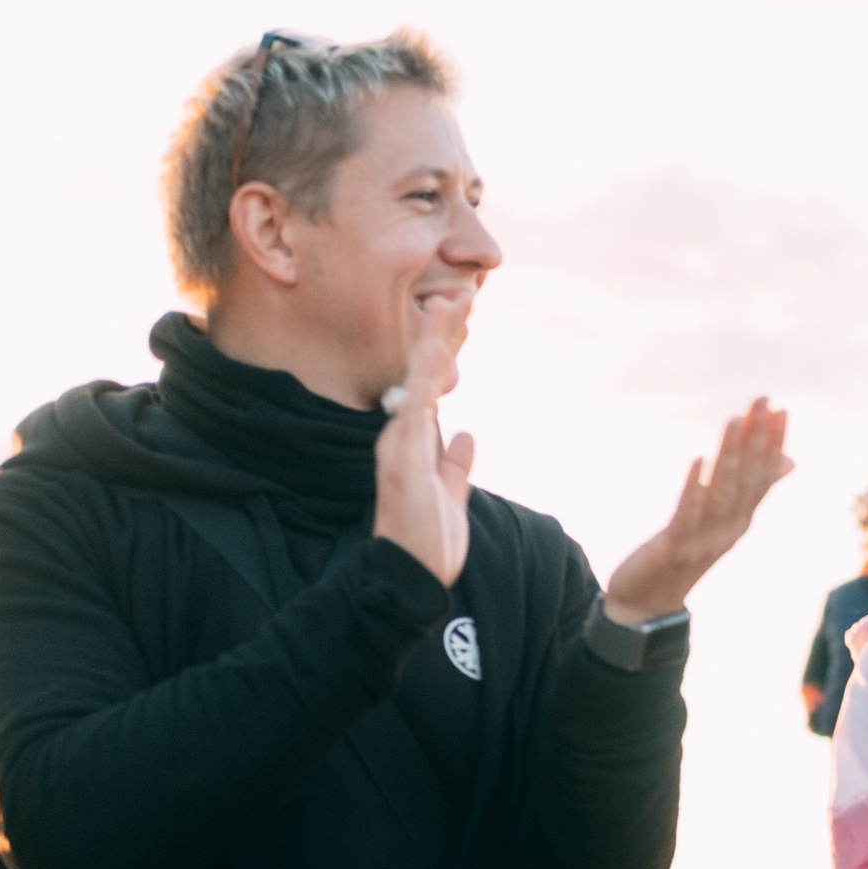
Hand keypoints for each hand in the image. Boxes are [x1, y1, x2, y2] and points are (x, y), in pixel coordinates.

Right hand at [372, 290, 478, 586]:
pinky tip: (432, 350)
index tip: (461, 318)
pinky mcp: (403, 459)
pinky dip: (423, 379)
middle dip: (443, 334)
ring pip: (420, 381)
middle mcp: (403, 435)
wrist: (412, 575)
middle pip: (426, 375)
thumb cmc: (427, 540)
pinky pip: (415, 409)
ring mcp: (401, 444)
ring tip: (449, 305)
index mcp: (415, 441)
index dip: (446, 352)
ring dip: (435, 343)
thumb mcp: (450, 494)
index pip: (433, 385)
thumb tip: (466, 435)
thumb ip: (456, 465)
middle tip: (462, 294)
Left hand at [603, 399, 793, 623]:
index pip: (763, 476)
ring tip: (734, 419)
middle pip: (747, 479)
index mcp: (740, 521)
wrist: (647, 608)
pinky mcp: (674, 548)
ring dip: (729, 454)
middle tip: (762, 399)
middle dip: (755, 438)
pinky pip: (687, 513)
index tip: (780, 408)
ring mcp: (704, 540)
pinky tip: (698, 459)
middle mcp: (729, 530)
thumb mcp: (721, 522)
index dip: (772, 443)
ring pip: (721, 492)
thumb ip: (751, 490)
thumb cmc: (684, 558)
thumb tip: (790, 461)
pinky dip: (694, 486)